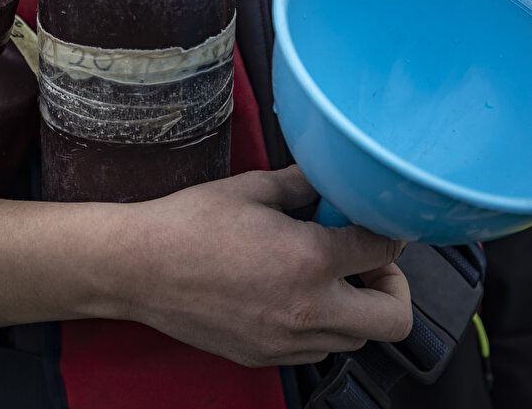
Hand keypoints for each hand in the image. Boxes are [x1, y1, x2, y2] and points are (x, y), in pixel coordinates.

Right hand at [0, 166, 409, 367]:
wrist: (138, 268)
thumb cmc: (187, 225)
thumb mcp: (251, 189)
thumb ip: (302, 184)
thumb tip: (328, 176)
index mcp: (309, 260)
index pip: (384, 251)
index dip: (388, 231)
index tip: (377, 224)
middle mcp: (307, 308)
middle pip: (393, 317)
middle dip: (392, 286)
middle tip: (366, 262)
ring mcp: (287, 340)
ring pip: (357, 339)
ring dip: (356, 309)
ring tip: (328, 278)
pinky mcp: (265, 356)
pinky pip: (318, 351)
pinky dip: (322, 327)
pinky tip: (295, 296)